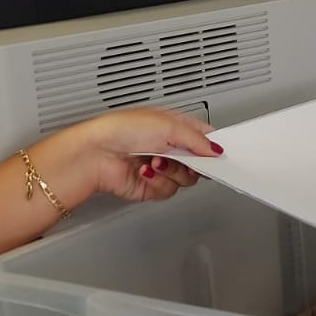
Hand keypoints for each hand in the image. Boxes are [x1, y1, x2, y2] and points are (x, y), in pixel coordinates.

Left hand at [67, 107, 220, 203]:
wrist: (96, 154)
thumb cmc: (122, 130)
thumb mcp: (168, 126)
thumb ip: (197, 139)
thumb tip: (215, 149)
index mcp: (173, 126)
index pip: (203, 136)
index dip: (212, 146)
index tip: (219, 154)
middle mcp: (168, 147)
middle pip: (199, 162)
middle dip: (192, 162)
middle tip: (184, 158)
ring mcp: (161, 167)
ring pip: (186, 179)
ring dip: (171, 170)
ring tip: (155, 160)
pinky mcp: (152, 186)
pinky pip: (169, 190)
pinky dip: (157, 181)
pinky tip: (144, 170)